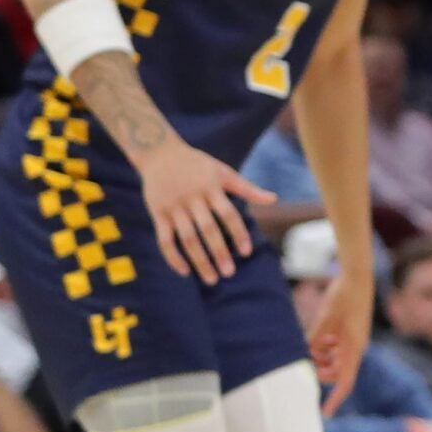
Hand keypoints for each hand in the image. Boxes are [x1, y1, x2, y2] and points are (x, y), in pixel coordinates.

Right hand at [139, 140, 272, 283]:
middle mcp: (192, 198)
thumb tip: (274, 199)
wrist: (158, 152)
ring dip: (199, 260)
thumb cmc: (197, 164)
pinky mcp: (157, 213)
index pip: (228, 214)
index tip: (246, 253)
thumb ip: (247, 188)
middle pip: (207, 230)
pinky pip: (164, 239)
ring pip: (186, 238)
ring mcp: (173, 207)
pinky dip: (172, 256)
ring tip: (211, 279)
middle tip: (229, 274)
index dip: (238, 233)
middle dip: (219, 253)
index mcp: (210, 188)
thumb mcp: (223, 171)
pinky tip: (184, 271)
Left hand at [305, 271, 373, 416]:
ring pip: (334, 361)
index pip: (345, 381)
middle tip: (303, 360)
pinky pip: (335, 349)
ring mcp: (353, 341)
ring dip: (321, 357)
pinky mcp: (350, 334)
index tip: (326, 413)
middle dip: (320, 371)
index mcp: (354, 348)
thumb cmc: (343, 297)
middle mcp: (355, 348)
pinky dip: (325, 347)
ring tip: (311, 343)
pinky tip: (319, 335)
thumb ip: (315, 339)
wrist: (357, 277)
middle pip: (336, 372)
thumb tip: (303, 356)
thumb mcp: (325, 319)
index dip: (335, 399)